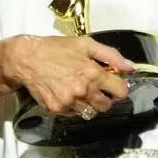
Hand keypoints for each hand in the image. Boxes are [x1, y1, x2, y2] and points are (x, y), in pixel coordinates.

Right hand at [4, 34, 135, 115]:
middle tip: (96, 86)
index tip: (114, 83)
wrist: (27, 59)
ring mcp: (69, 102)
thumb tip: (130, 67)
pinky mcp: (57, 109)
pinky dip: (74, 106)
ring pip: (90, 112)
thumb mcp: (86, 44)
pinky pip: (74, 114)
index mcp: (93, 73)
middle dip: (105, 97)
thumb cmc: (57, 48)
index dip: (119, 87)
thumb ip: (111, 55)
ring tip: (79, 88)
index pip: (121, 92)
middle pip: (106, 106)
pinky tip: (67, 92)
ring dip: (89, 103)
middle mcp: (83, 91)